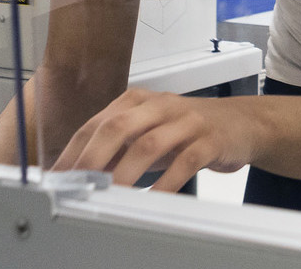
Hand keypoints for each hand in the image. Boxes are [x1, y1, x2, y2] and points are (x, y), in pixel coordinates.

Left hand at [51, 89, 260, 191]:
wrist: (242, 123)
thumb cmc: (188, 130)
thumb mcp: (150, 133)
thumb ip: (118, 150)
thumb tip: (80, 174)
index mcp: (139, 101)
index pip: (98, 123)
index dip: (75, 150)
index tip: (59, 175)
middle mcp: (160, 106)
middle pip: (119, 126)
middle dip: (94, 157)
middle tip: (77, 184)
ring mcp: (186, 121)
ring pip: (149, 144)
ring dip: (126, 173)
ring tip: (111, 195)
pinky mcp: (210, 140)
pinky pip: (185, 162)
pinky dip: (166, 183)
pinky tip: (154, 199)